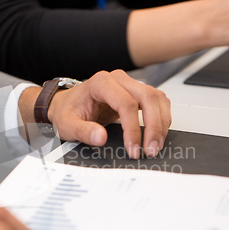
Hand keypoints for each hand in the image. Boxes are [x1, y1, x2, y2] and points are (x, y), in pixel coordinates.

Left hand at [48, 70, 170, 158]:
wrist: (67, 104)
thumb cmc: (68, 110)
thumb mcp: (67, 124)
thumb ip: (82, 131)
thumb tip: (100, 137)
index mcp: (101, 82)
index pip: (126, 104)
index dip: (133, 129)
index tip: (133, 148)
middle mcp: (118, 79)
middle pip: (148, 97)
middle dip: (154, 126)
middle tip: (150, 150)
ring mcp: (129, 84)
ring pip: (157, 98)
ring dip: (161, 123)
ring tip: (155, 145)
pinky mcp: (136, 93)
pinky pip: (157, 101)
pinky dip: (161, 118)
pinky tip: (157, 134)